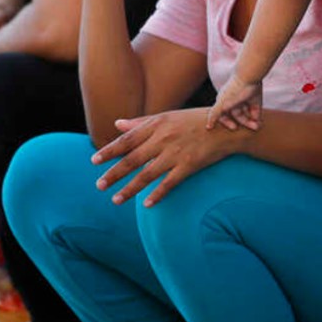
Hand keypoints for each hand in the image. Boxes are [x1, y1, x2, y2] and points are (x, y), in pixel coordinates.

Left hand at [90, 108, 247, 207]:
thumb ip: (141, 122)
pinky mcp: (190, 165)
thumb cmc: (195, 121)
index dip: (109, 150)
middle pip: (133, 159)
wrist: (228, 127)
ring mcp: (176, 153)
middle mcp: (163, 138)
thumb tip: (117, 125)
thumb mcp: (167, 116)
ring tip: (115, 200)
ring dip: (130, 189)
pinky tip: (147, 205)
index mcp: (156, 124)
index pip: (127, 140)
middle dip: (114, 173)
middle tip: (99, 185)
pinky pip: (170, 183)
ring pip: (147, 174)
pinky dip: (157, 194)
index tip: (94, 161)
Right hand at [207, 76, 262, 131]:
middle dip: (244, 123)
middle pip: (238, 116)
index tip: (234, 127)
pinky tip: (259, 121)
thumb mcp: (222, 104)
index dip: (227, 122)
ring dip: (251, 122)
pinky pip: (256, 111)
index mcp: (224, 101)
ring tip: (257, 126)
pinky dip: (257, 117)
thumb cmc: (234, 90)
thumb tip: (207, 127)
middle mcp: (234, 101)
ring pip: (247, 115)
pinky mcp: (255, 99)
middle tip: (251, 128)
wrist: (248, 76)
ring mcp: (245, 100)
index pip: (224, 116)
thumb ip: (214, 114)